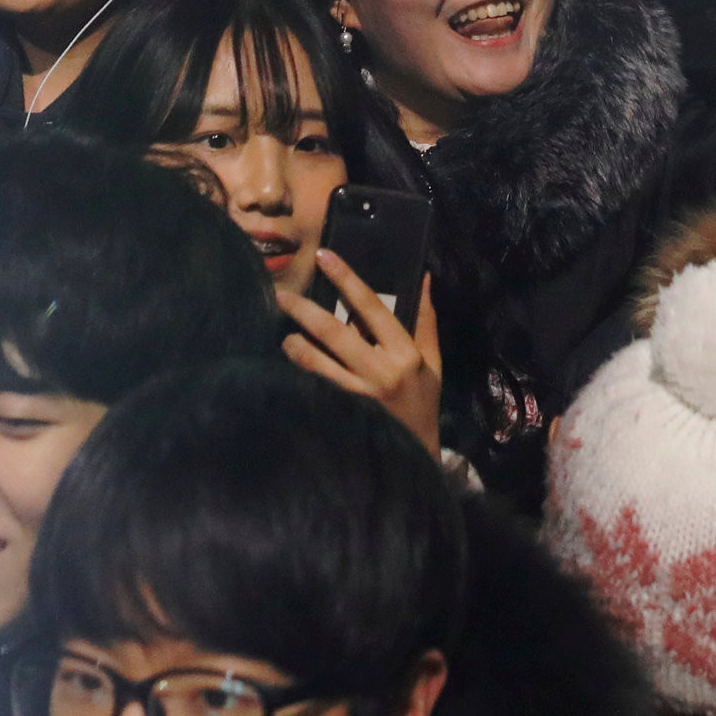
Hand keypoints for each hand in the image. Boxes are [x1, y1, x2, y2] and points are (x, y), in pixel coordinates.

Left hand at [282, 267, 440, 451]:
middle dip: (305, 310)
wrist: (415, 458)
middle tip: (283, 295)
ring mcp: (357, 397)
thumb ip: (425, 322)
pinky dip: (298, 374)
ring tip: (285, 337)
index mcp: (404, 354)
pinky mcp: (340, 415)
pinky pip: (312, 388)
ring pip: (315, 362)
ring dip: (295, 345)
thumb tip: (422, 278)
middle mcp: (380, 373)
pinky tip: (286, 368)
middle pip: (335, 332)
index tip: (324, 257)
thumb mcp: (432, 363)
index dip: (347, 279)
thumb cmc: (422, 404)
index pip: (373, 308)